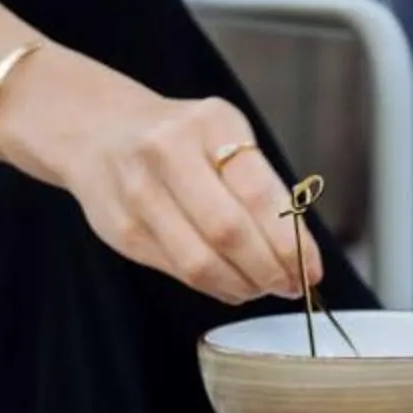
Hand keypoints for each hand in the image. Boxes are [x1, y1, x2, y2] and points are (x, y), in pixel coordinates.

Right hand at [4, 58, 324, 306]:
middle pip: (229, 233)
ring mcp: (138, 195)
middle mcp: (168, 156)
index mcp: (208, 125)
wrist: (100, 131)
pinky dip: (213, 285)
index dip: (291, 242)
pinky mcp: (120, 230)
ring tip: (263, 287)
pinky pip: (176, 270)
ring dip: (241, 284)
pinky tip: (231, 284)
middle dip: (268, 269)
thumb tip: (297, 250)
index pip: (260, 195)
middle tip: (291, 285)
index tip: (313, 269)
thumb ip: (257, 182)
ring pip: (199, 262)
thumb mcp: (223, 134)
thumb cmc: (181, 136)